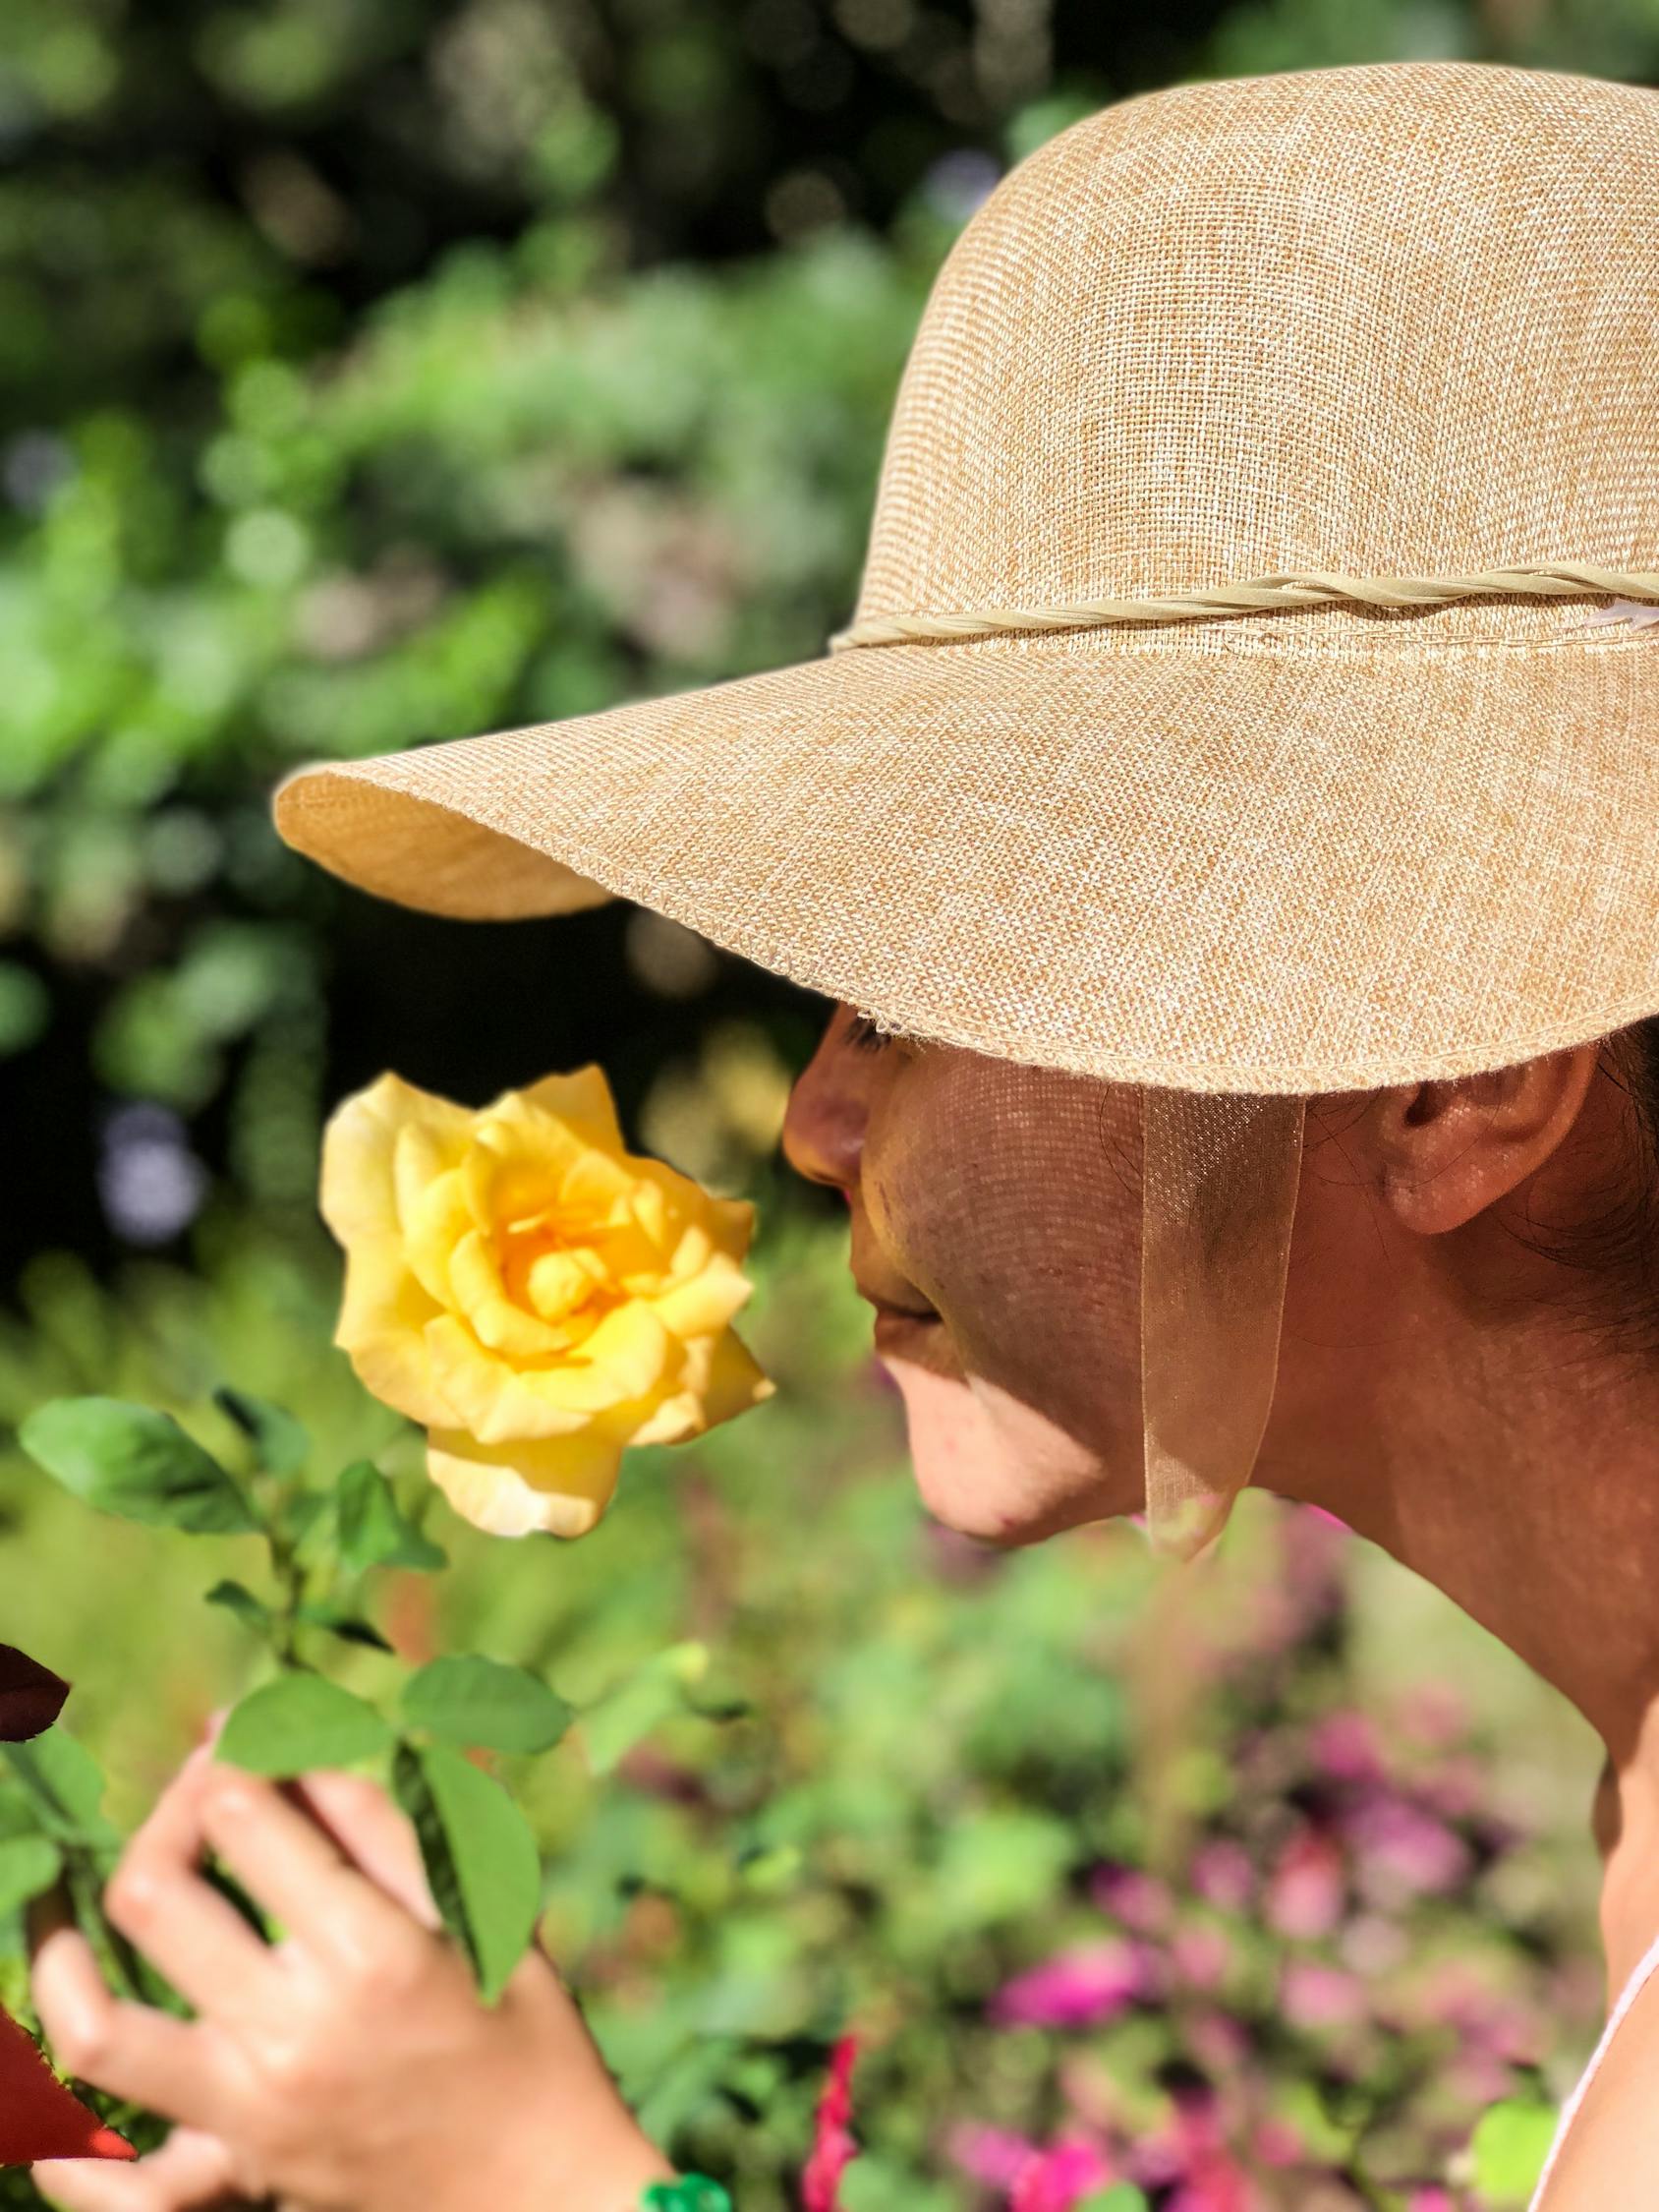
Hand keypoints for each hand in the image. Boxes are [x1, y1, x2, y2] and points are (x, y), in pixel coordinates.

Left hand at [30, 1745, 676, 2211]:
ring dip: (61, 1957)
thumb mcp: (479, 1905)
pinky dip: (65, 2137)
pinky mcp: (238, 2171)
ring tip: (61, 1907)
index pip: (243, 1816)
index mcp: (369, 1951)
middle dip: (162, 1819)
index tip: (239, 1734)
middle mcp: (294, 2033)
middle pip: (155, 1896)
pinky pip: (114, 2175)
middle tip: (197, 1800)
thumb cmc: (528, 2030)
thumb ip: (379, 1821)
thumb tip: (289, 1741)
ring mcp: (252, 2114)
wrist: (541, 2193)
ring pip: (96, 2030)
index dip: (229, 1754)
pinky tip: (52, 2072)